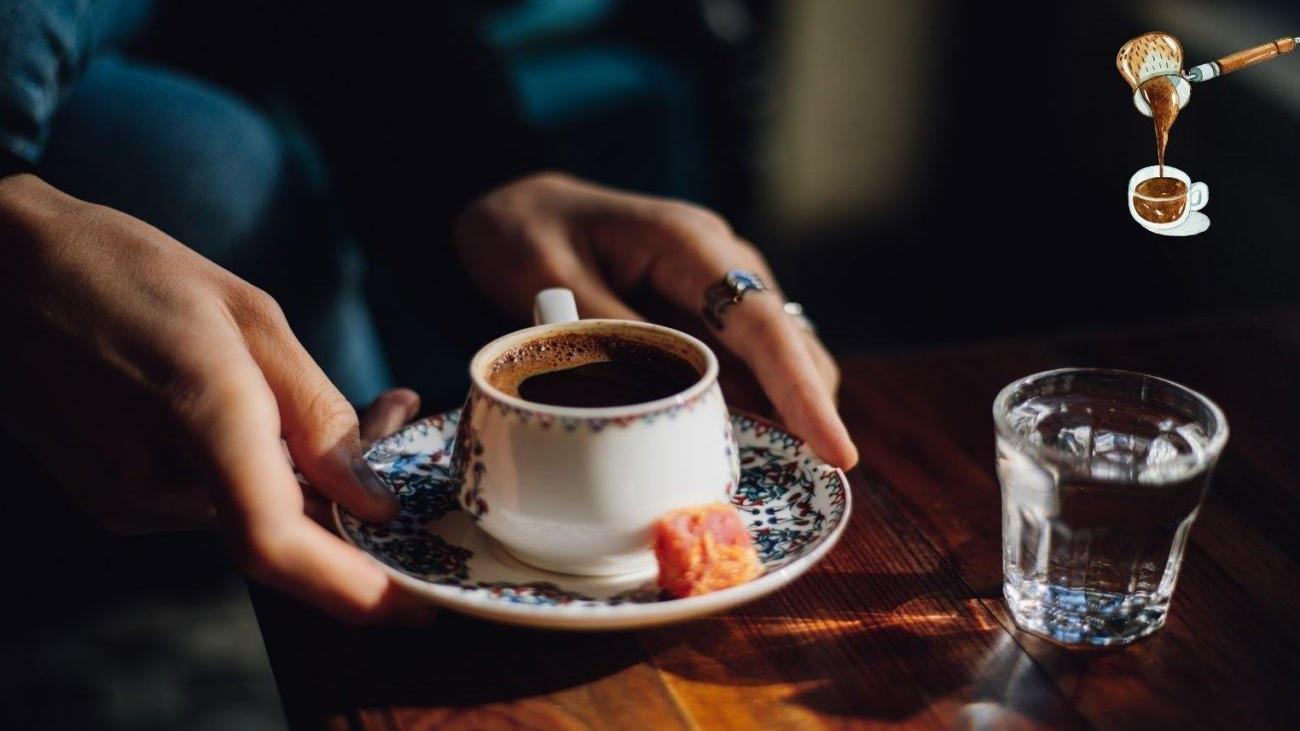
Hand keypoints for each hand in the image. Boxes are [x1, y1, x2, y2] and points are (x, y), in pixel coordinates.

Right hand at [0, 174, 428, 623]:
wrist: (4, 271)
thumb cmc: (127, 270)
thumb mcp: (249, 315)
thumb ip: (316, 413)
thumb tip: (371, 501)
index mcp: (200, 416)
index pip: (276, 543)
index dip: (351, 588)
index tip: (415, 606)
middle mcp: (155, 482)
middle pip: (283, 532)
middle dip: (355, 505)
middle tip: (398, 422)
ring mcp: (128, 499)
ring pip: (254, 514)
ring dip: (311, 477)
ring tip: (342, 398)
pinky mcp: (116, 499)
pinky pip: (215, 501)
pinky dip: (261, 471)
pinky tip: (271, 411)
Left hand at [455, 173, 857, 467]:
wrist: (518, 206)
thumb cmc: (525, 232)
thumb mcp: (546, 277)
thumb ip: (606, 334)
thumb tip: (662, 403)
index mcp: (689, 245)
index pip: (763, 324)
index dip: (802, 390)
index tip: (837, 450)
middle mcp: (722, 263)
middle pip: (792, 344)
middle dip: (809, 411)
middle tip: (810, 482)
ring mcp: (719, 289)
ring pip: (778, 358)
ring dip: (784, 413)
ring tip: (777, 474)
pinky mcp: (705, 315)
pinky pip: (744, 365)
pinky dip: (751, 405)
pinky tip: (737, 444)